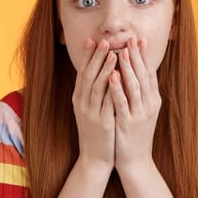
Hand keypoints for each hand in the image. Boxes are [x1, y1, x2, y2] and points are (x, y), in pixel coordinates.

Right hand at [71, 37, 117, 168]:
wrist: (94, 158)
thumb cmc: (96, 132)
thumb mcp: (90, 110)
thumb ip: (93, 92)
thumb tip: (100, 72)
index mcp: (79, 99)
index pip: (82, 73)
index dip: (87, 56)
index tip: (92, 40)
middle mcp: (82, 104)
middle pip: (88, 76)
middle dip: (96, 57)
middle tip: (104, 41)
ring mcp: (91, 113)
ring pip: (97, 87)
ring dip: (104, 69)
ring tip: (113, 54)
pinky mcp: (102, 123)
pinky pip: (107, 103)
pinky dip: (112, 89)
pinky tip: (118, 78)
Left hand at [108, 37, 161, 170]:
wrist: (135, 161)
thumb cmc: (135, 134)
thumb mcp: (141, 111)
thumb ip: (140, 93)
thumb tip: (136, 72)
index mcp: (153, 100)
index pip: (149, 73)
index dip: (144, 56)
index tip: (139, 40)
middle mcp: (149, 105)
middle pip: (143, 76)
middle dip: (136, 56)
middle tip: (130, 39)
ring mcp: (139, 114)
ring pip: (134, 86)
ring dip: (127, 68)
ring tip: (121, 52)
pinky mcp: (128, 123)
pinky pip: (122, 103)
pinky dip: (117, 88)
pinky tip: (111, 76)